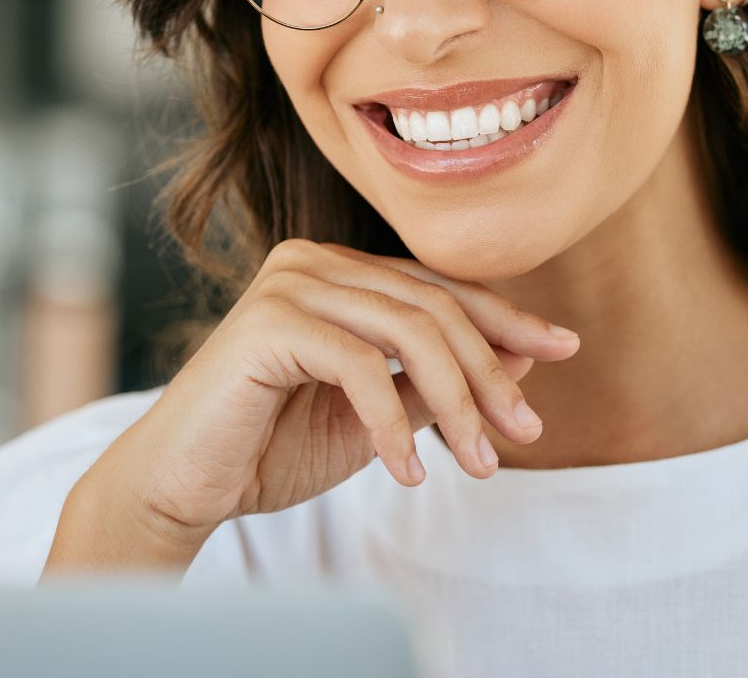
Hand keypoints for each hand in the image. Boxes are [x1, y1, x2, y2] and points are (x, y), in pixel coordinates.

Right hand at [87, 238, 579, 534]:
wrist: (182, 485)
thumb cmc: (271, 448)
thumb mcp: (378, 415)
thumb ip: (436, 382)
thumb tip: (525, 357)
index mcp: (338, 272)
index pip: (439, 287)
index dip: (506, 318)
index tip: (564, 348)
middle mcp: (314, 261)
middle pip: (433, 305)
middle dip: (489, 372)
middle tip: (525, 432)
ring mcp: (289, 283)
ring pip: (409, 330)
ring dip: (457, 401)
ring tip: (483, 462)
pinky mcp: (268, 321)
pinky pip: (362, 366)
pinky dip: (394, 424)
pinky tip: (410, 473)